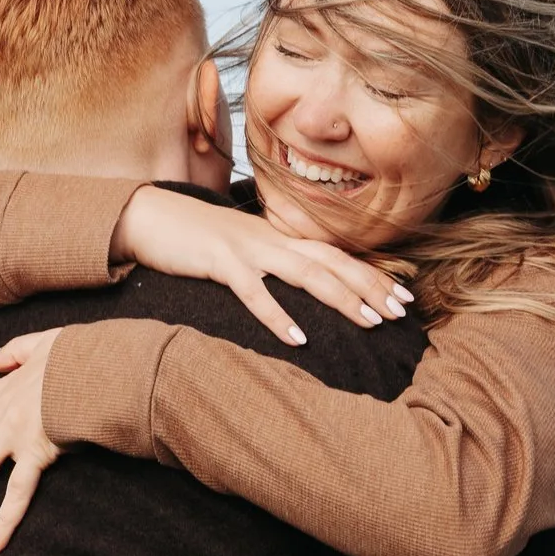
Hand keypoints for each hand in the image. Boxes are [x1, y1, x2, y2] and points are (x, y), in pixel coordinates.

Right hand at [111, 188, 412, 345]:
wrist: (149, 216)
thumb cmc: (196, 240)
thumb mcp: (243, 251)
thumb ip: (273, 265)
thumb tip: (303, 287)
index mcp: (280, 238)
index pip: (337, 256)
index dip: (373, 275)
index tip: (405, 297)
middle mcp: (273, 240)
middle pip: (333, 263)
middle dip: (371, 287)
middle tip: (402, 312)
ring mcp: (248, 250)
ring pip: (306, 273)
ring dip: (342, 298)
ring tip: (371, 323)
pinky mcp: (220, 262)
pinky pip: (254, 293)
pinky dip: (278, 316)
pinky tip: (300, 339)